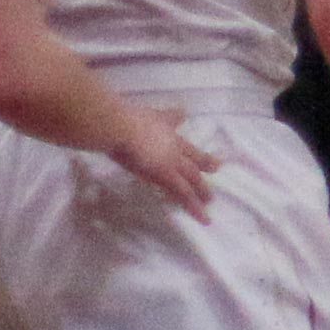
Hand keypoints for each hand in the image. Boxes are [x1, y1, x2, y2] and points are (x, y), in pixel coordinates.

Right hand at [107, 103, 216, 220]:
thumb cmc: (114, 118)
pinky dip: (194, 207)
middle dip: (203, 162)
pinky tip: (203, 218)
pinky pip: (184, 193)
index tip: (186, 134)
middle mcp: (170, 143)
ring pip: (192, 177)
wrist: (117, 125)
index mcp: (160, 126)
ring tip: (209, 201)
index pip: (174, 128)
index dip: (177, 129)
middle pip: (190, 155)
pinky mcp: (166, 174)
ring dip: (201, 190)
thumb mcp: (124, 113)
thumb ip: (126, 114)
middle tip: (216, 167)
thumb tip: (122, 111)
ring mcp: (170, 160)